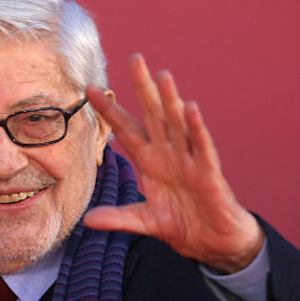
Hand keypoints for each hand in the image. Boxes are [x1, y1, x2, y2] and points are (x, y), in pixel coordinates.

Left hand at [84, 54, 263, 272]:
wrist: (212, 241)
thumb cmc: (181, 223)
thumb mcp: (143, 221)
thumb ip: (117, 217)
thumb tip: (87, 220)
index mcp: (149, 162)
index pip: (126, 130)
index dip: (110, 111)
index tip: (91, 90)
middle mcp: (168, 154)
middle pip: (152, 115)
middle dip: (142, 89)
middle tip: (134, 58)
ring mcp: (189, 160)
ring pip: (178, 124)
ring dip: (170, 100)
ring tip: (162, 75)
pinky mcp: (208, 172)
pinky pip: (202, 147)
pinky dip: (196, 129)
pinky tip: (190, 109)